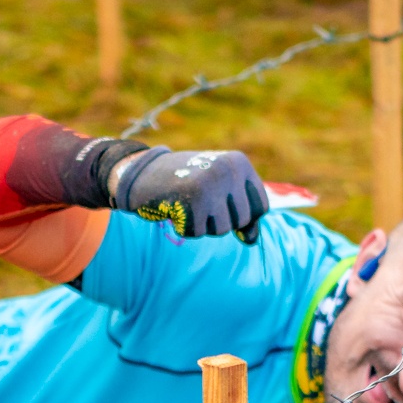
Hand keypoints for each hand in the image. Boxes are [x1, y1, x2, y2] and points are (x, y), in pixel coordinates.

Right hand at [109, 147, 269, 243]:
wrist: (141, 172)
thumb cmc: (184, 183)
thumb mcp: (218, 192)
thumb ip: (239, 213)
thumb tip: (252, 240)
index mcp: (239, 163)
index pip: (261, 206)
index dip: (242, 216)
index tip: (220, 204)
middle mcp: (228, 170)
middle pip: (240, 220)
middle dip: (218, 219)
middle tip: (198, 200)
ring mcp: (211, 184)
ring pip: (220, 229)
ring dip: (201, 224)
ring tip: (187, 202)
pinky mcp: (192, 201)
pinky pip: (196, 232)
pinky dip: (183, 227)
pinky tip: (174, 207)